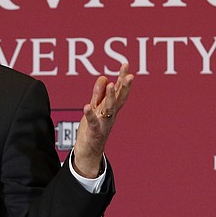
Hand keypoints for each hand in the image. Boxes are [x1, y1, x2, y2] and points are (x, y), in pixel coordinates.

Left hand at [72, 63, 133, 177]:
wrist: (89, 152)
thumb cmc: (93, 129)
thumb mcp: (96, 108)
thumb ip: (99, 94)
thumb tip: (104, 78)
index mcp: (111, 108)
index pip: (119, 91)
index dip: (122, 78)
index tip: (126, 64)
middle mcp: (110, 114)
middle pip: (119, 98)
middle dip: (124, 86)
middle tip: (129, 74)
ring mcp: (104, 123)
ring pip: (109, 108)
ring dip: (111, 97)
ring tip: (112, 84)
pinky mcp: (94, 131)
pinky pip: (93, 122)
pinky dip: (90, 114)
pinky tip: (86, 106)